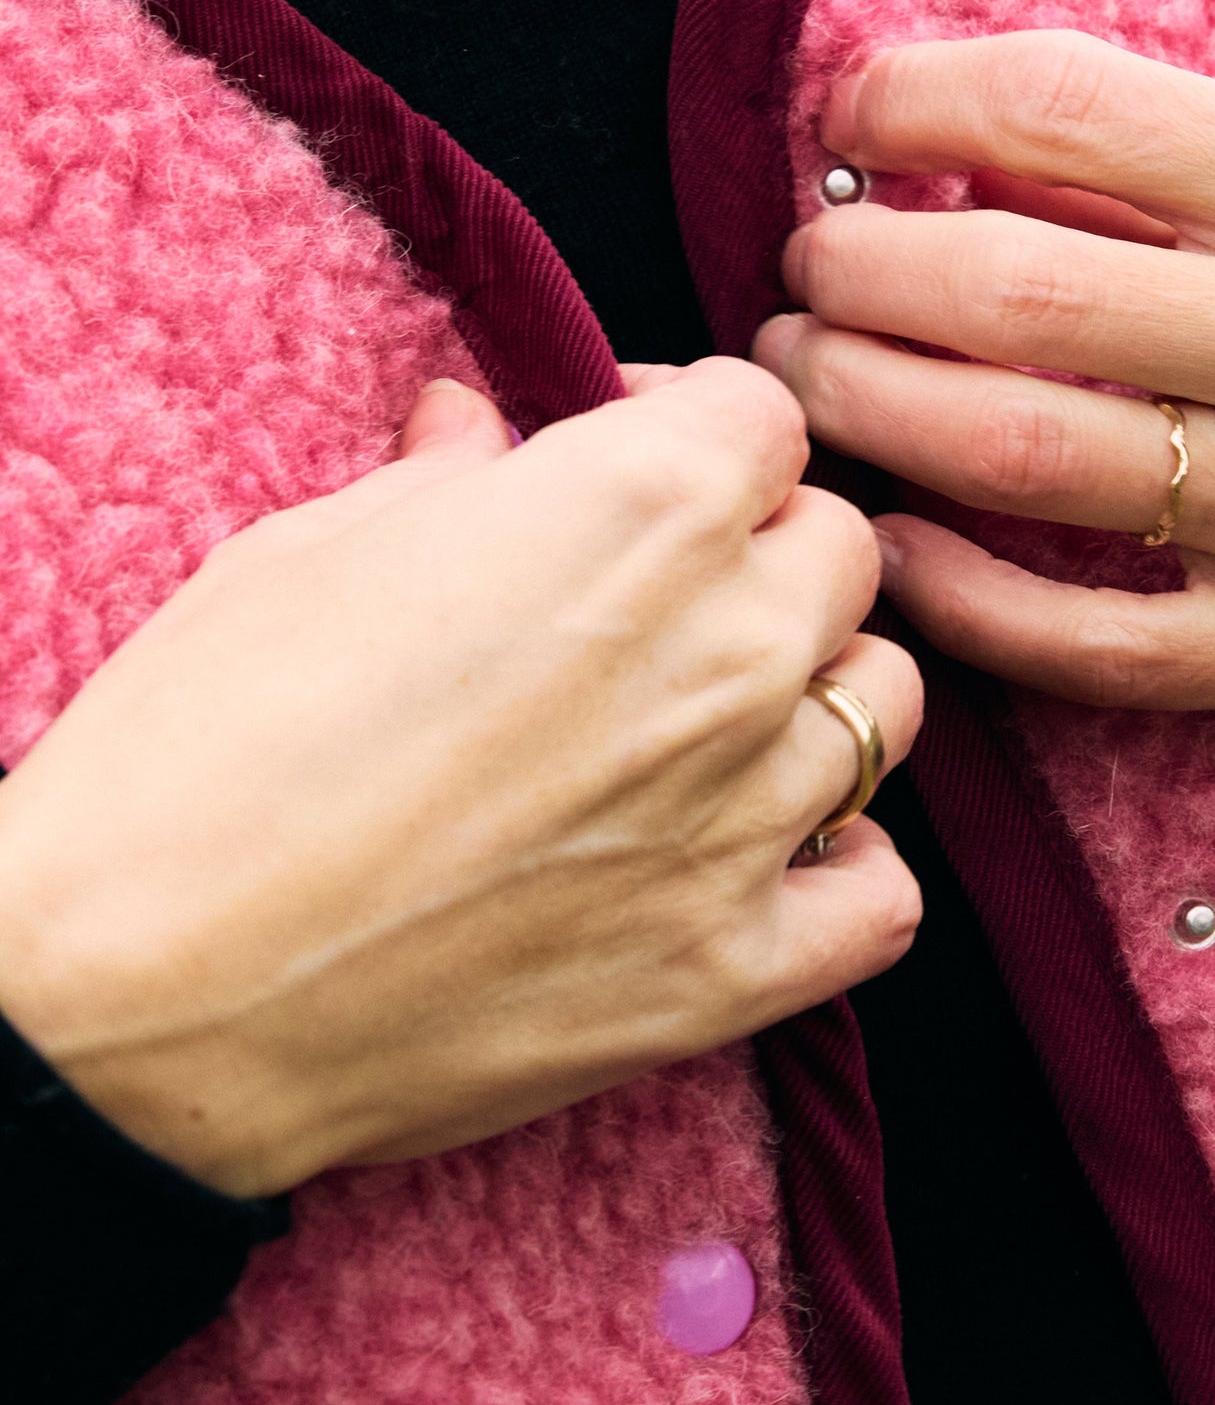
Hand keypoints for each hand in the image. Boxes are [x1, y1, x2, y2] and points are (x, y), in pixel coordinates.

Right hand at [0, 362, 921, 1197]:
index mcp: (644, 506)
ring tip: (720, 713)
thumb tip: (484, 425)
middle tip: (662, 589)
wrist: (140, 989)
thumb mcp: (316, 546)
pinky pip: (884, 898)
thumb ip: (453, 473)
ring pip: (884, 702)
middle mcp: (733, 646)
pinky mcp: (732, 967)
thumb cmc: (207, 741)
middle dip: (763, 548)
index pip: (765, 415)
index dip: (694, 423)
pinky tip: (782, 853)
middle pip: (841, 549)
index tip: (632, 452)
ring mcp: (748, 813)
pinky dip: (849, 866)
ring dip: (818, 688)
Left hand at [754, 31, 1214, 723]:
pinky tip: (893, 545)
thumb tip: (983, 143)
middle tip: (803, 265)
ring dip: (870, 408)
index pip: (1073, 107)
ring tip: (805, 377)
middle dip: (854, 267)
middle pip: (1014, 291)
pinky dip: (963, 596)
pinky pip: (1093, 642)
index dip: (914, 95)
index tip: (850, 113)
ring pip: (1027, 455)